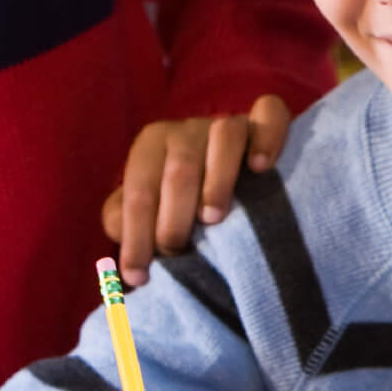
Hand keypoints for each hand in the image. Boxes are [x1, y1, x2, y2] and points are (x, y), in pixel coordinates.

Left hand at [101, 94, 292, 283]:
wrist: (222, 169)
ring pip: (224, 137)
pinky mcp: (263, 121)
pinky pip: (269, 114)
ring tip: (214, 218)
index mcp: (152, 145)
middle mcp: (188, 129)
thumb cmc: (177, 198)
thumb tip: (121, 233)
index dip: (136, 235)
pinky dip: (266, 138)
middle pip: (180, 168)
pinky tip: (261, 168)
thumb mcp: (144, 208)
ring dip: (218, 180)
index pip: (139, 191)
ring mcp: (228, 122)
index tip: (139, 275)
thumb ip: (122, 220)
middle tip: (176, 251)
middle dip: (173, 215)